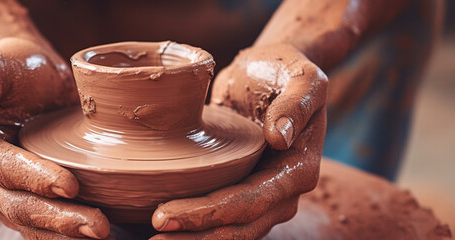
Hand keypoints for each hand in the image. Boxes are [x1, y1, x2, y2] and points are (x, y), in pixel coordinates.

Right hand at [0, 38, 110, 238]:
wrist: (27, 74)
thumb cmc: (11, 65)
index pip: (3, 169)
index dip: (36, 180)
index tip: (71, 185)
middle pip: (18, 206)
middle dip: (58, 218)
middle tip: (98, 226)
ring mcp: (1, 194)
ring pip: (31, 223)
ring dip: (66, 234)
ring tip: (104, 235)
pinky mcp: (25, 201)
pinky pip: (43, 227)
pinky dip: (66, 235)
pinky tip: (99, 239)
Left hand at [150, 44, 327, 238]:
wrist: (270, 70)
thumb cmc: (284, 70)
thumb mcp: (302, 76)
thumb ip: (296, 104)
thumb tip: (279, 137)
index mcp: (298, 170)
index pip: (249, 201)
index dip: (207, 212)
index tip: (164, 214)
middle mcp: (282, 193)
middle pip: (236, 226)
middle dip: (194, 234)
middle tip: (151, 235)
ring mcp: (263, 197)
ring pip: (228, 230)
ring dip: (192, 238)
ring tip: (153, 239)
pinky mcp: (241, 190)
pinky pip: (220, 218)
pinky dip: (195, 227)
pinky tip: (165, 229)